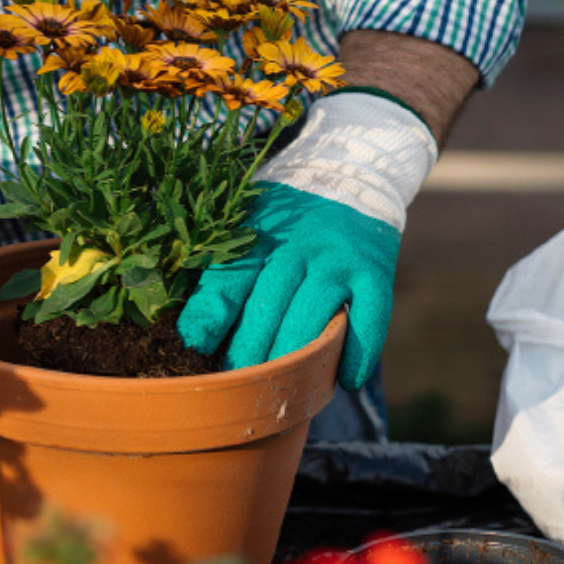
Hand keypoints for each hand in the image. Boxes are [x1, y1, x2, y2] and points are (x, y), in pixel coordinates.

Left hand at [177, 182, 398, 389]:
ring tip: (277, 390)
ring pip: (312, 317)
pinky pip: (369, 317)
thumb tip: (189, 337)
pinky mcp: (374, 271)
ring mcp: (337, 259)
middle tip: (235, 387)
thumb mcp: (244, 231)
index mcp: (254, 235)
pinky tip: (341, 381)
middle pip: (267, 306)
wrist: (350, 174)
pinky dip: (356, 352)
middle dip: (248, 352)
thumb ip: (219, 278)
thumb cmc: (283, 220)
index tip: (195, 352)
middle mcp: (296, 245)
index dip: (209, 320)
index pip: (227, 281)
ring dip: (293, 359)